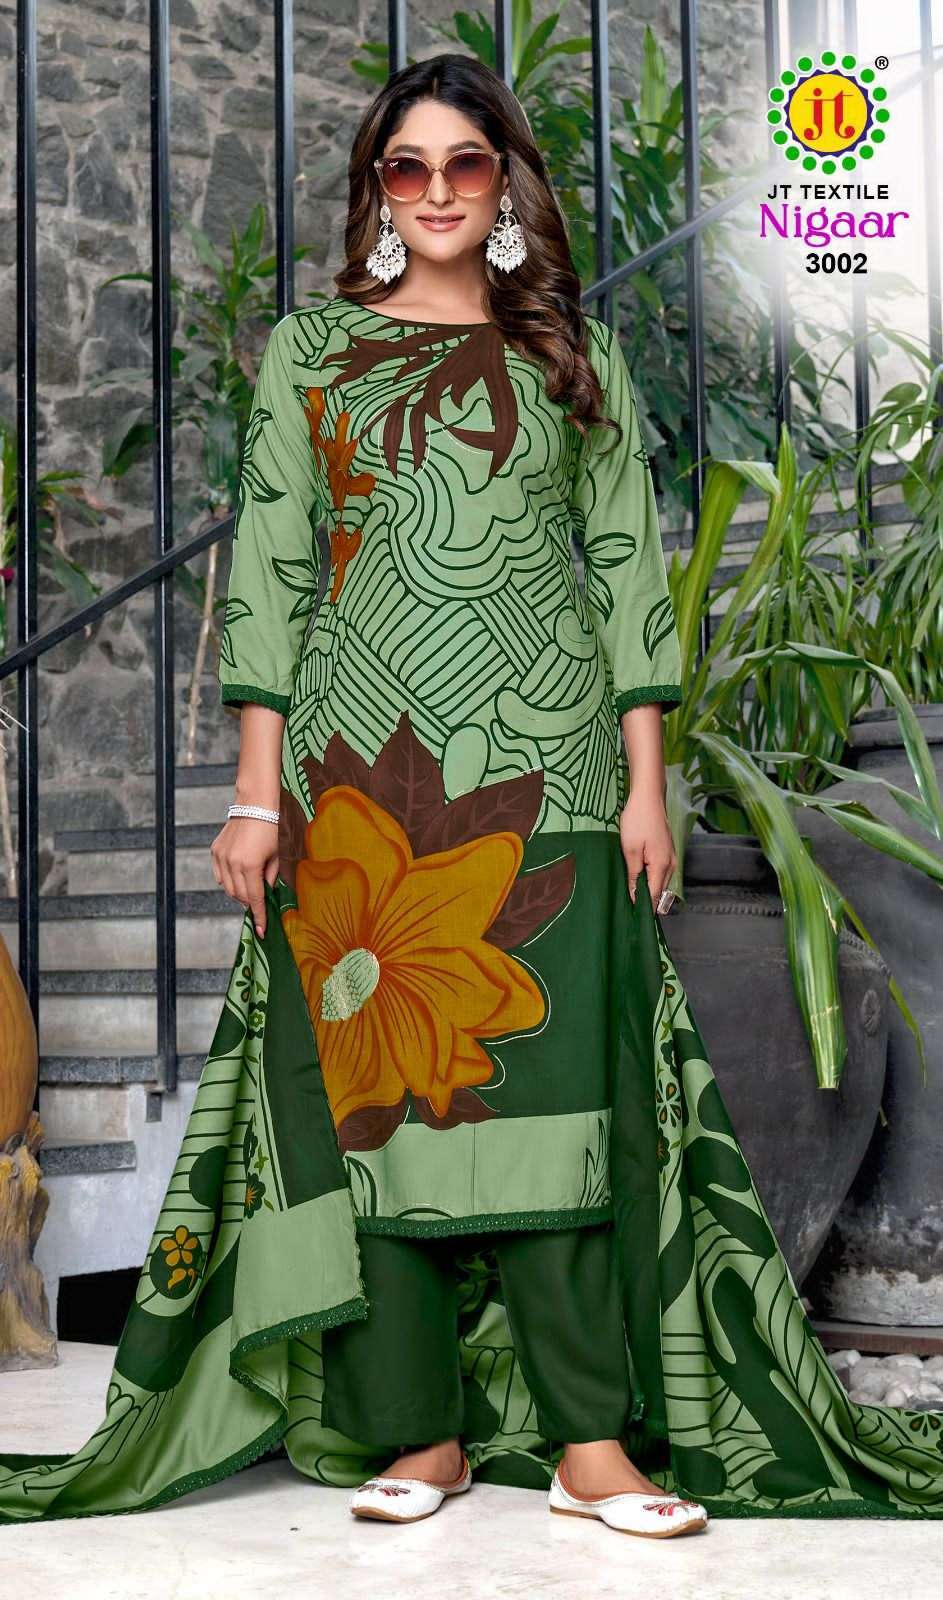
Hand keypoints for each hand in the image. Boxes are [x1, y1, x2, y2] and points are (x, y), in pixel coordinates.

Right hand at [210, 816, 279, 936]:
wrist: (255, 805)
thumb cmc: (271, 830)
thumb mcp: (276, 856)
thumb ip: (270, 879)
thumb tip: (265, 895)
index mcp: (250, 866)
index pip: (254, 899)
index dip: (259, 916)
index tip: (262, 931)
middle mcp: (233, 863)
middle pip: (240, 896)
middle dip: (250, 904)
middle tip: (259, 905)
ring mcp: (221, 857)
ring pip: (228, 888)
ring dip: (239, 894)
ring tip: (250, 889)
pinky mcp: (215, 851)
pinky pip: (220, 876)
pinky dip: (228, 882)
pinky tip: (238, 878)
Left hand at [618, 789, 676, 910]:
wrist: (648, 798)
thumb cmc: (637, 821)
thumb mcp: (630, 850)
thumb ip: (634, 875)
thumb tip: (635, 896)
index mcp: (661, 866)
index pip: (654, 897)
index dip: (645, 909)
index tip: (634, 921)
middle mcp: (671, 865)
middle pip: (660, 892)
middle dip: (646, 901)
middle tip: (628, 909)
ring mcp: (671, 858)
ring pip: (661, 883)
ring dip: (648, 889)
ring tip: (631, 895)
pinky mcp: (668, 852)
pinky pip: (661, 872)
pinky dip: (651, 879)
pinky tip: (638, 878)